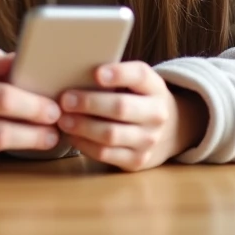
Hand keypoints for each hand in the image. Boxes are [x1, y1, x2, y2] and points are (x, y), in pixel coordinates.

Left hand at [58, 61, 207, 171]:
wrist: (171, 130)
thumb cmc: (138, 99)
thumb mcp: (136, 84)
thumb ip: (114, 77)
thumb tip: (74, 73)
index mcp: (155, 88)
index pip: (140, 76)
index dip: (119, 74)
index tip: (96, 73)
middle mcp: (156, 114)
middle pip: (121, 107)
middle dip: (89, 103)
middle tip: (65, 100)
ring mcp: (149, 140)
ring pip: (111, 134)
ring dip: (83, 127)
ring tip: (63, 120)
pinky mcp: (138, 160)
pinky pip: (106, 154)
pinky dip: (85, 145)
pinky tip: (72, 136)